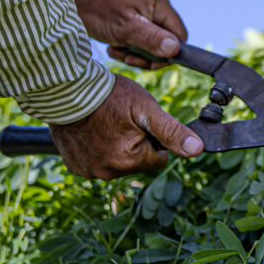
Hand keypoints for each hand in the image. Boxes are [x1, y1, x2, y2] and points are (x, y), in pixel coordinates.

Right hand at [49, 75, 203, 179]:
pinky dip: (98, 149)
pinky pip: (97, 162)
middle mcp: (108, 173)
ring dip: (116, 147)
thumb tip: (197, 149)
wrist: (65, 90)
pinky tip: (92, 130)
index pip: (159, 159)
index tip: (140, 122)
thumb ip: (172, 132)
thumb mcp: (146, 109)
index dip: (154, 139)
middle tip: (122, 120)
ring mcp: (88, 171)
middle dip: (136, 144)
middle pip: (138, 162)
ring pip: (118, 163)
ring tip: (106, 123)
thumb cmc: (108, 95)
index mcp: (129, 161)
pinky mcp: (75, 166)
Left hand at [69, 0, 186, 68]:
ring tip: (117, 50)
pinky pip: (142, 40)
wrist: (72, 1)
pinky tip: (114, 46)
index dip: (168, 51)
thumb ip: (151, 38)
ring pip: (153, 43)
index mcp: (159, 2)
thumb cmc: (96, 10)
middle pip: (167, 40)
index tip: (147, 59)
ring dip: (136, 53)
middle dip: (148, 54)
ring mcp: (146, 12)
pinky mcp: (135, 19)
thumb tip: (175, 50)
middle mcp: (156, 5)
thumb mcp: (125, 28)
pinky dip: (129, 48)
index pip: (179, 34)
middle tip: (127, 57)